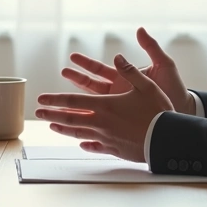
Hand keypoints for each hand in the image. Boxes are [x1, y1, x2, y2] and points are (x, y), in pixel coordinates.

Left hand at [36, 55, 172, 161]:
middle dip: (52, 115)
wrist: (168, 140)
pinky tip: (81, 143)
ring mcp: (106, 138)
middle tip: (38, 113)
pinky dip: (86, 144)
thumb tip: (117, 57)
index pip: (73, 101)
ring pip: (79, 133)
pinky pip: (95, 146)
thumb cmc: (158, 111)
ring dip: (63, 129)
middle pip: (70, 118)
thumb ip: (129, 70)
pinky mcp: (115, 149)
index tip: (41, 99)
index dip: (55, 100)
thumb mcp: (146, 85)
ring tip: (52, 126)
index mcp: (105, 105)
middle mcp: (101, 123)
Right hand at [61, 28, 193, 114]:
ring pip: (93, 103)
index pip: (100, 70)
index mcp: (125, 78)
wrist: (183, 110)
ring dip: (78, 100)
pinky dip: (90, 121)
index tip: (72, 57)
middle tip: (62, 73)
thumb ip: (151, 47)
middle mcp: (119, 92)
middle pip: (92, 85)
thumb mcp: (164, 65)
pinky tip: (78, 123)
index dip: (85, 64)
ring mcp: (120, 107)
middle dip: (76, 79)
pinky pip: (103, 120)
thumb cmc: (174, 88)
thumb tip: (140, 29)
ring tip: (62, 99)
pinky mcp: (123, 121)